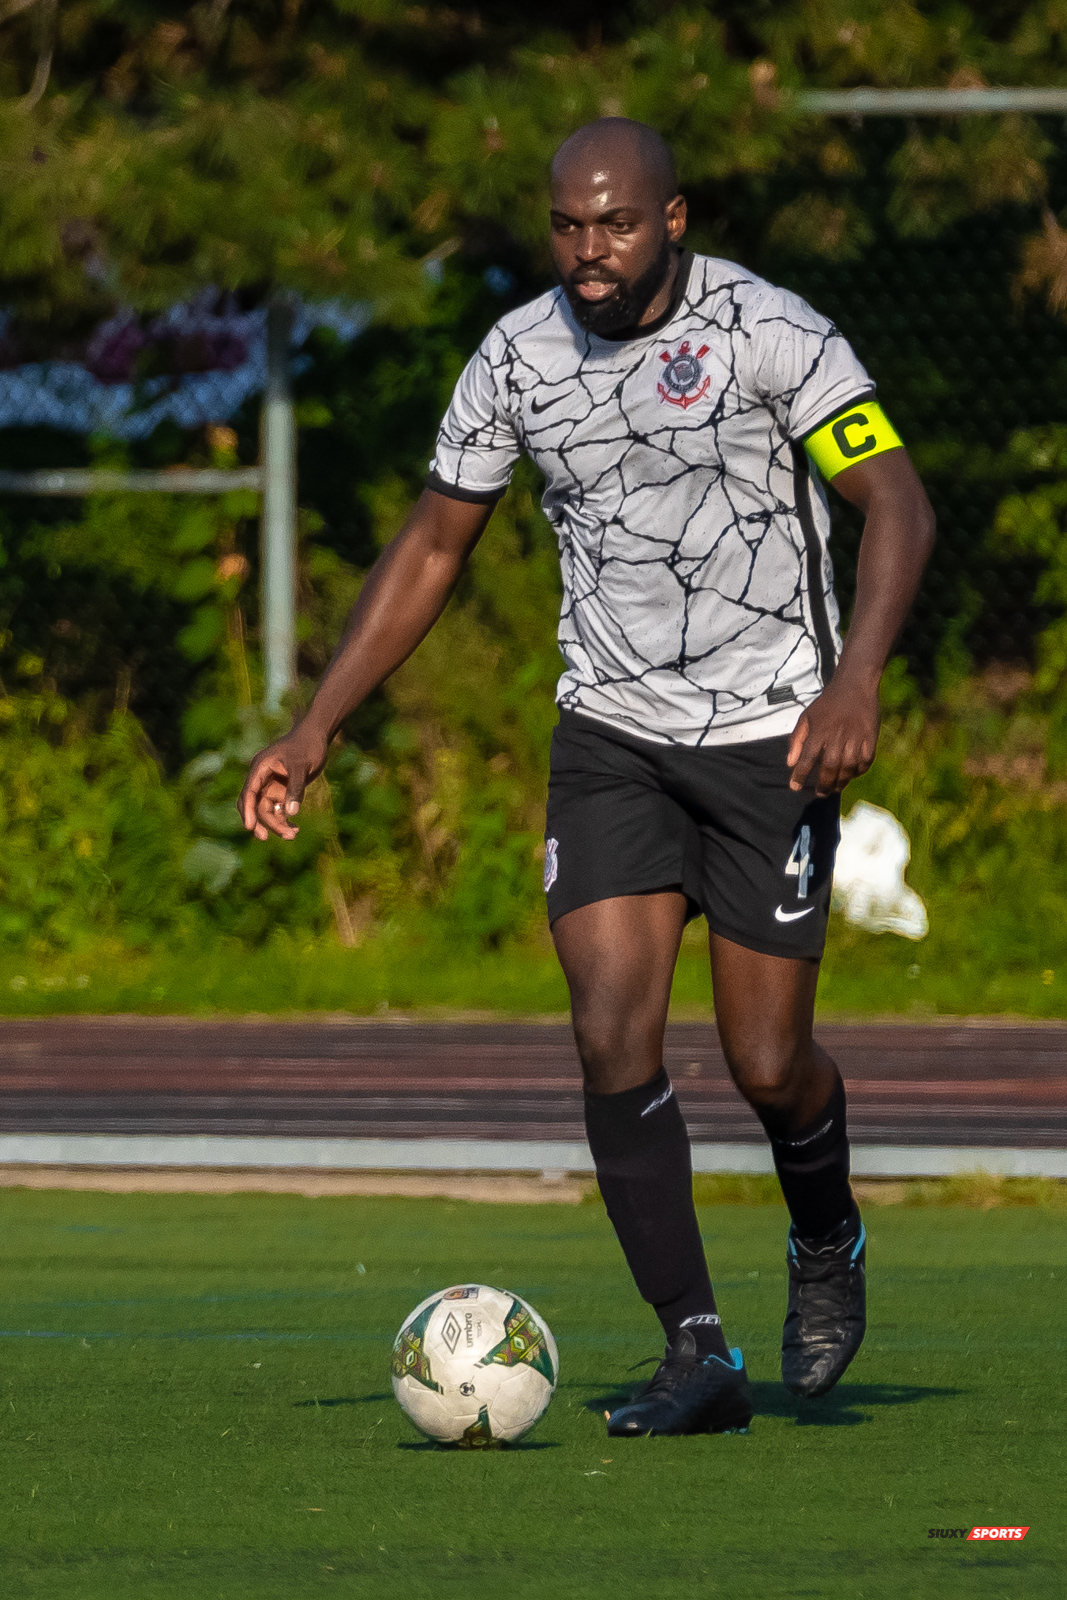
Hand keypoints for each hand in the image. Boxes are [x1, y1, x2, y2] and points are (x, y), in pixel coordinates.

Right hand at [238, 724, 329, 840]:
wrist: (317, 736)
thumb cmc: (308, 746)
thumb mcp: (302, 766)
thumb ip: (295, 788)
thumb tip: (291, 813)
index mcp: (260, 768)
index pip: (249, 792)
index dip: (247, 811)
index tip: (250, 827)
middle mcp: (262, 778)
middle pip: (254, 805)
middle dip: (262, 822)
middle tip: (270, 837)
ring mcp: (271, 785)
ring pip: (266, 810)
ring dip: (276, 824)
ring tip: (293, 834)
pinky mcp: (281, 790)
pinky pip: (277, 810)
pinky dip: (284, 819)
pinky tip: (294, 829)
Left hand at [786, 676, 879, 795]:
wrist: (854, 685)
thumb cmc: (827, 703)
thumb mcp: (807, 717)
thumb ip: (797, 740)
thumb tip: (790, 763)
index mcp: (819, 731)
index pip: (806, 759)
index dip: (800, 776)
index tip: (795, 787)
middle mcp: (837, 736)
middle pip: (829, 767)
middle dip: (823, 784)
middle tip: (820, 793)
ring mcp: (856, 737)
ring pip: (848, 767)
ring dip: (841, 781)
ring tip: (834, 788)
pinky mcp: (871, 737)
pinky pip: (866, 761)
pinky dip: (859, 771)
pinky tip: (852, 775)